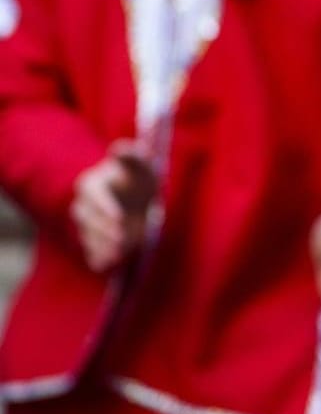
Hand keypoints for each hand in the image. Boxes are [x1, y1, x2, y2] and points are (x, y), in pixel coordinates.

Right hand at [70, 140, 156, 272]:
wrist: (137, 199)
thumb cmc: (137, 178)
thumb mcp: (141, 166)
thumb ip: (132, 157)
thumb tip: (120, 147)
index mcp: (92, 184)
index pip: (93, 195)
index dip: (105, 206)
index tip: (119, 216)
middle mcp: (85, 205)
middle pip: (88, 218)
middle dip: (103, 228)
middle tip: (121, 236)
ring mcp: (88, 225)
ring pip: (88, 236)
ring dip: (101, 245)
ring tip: (118, 253)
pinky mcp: (95, 241)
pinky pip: (91, 251)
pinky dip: (97, 259)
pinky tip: (105, 265)